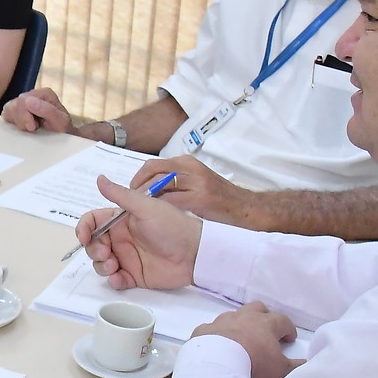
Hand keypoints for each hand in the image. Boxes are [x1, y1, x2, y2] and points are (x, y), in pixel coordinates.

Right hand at [2, 86, 76, 133]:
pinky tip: (24, 126)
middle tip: (34, 128)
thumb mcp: (61, 123)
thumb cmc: (63, 131)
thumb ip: (47, 110)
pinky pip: (6, 114)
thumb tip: (29, 100)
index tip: (34, 127)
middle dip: (22, 121)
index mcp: (45, 94)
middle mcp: (33, 95)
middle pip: (14, 104)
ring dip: (18, 122)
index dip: (26, 116)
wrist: (63, 138)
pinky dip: (13, 122)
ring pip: (8, 109)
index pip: (23, 100)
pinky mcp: (17, 109)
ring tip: (31, 127)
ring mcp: (24, 102)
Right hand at [78, 175, 201, 290]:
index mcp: (121, 220)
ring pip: (100, 263)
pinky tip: (119, 277)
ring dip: (101, 266)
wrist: (195, 253)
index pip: (93, 222)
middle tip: (106, 254)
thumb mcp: (146, 207)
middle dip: (93, 250)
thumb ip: (120, 195)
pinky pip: (115, 280)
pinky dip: (113, 280)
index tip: (84, 237)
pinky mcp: (134, 275)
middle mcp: (121, 238)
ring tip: (114, 266)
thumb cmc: (174, 226)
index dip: (83, 228)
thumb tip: (100, 179)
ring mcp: (127, 257)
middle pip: (93, 244)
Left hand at [132, 156, 255, 227]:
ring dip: (146, 196)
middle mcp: (190, 168)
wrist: (245, 208)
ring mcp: (196, 181)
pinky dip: (159, 206)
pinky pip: (171, 199)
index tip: (133, 191)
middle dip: (138, 186)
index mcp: (187, 163)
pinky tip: (156, 215)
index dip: (139, 178)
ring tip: (140, 209)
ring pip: (159, 183)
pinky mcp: (200, 197)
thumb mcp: (195, 182)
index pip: (153, 165)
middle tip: (132, 201)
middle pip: (152, 170)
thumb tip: (149, 188)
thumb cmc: (219, 199)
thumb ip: (175, 181)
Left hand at [192, 302, 300, 377]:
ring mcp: (221, 322)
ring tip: (242, 339)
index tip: (289, 339)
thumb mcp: (281, 371)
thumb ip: (297, 367)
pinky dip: (216, 334)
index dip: (288, 328)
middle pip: (257, 308)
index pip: (282, 320)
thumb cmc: (254, 367)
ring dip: (240, 324)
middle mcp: (243, 317)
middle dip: (265, 317)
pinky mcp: (203, 331)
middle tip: (267, 331)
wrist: (216, 369)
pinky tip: (216, 345)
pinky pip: (211, 328)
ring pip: (233, 315)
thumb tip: (310, 364)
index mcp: (265, 324)